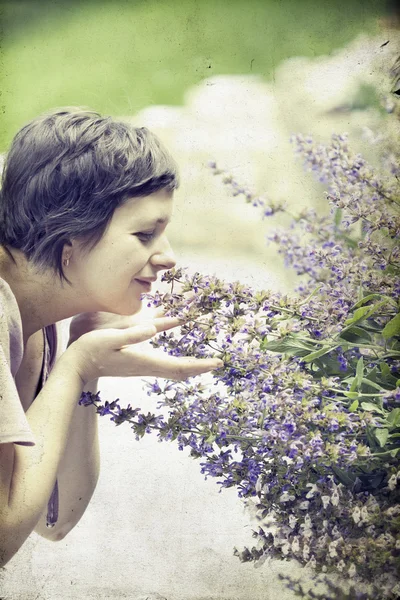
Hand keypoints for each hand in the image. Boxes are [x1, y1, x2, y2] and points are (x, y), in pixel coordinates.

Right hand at [64, 316, 222, 384]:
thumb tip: (153, 329)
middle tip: (219, 361)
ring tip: (204, 336)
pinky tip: (180, 322)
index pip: (178, 367)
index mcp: (145, 361)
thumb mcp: (108, 339)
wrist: (77, 364)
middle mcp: (149, 363)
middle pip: (181, 368)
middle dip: (200, 365)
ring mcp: (145, 359)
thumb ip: (130, 334)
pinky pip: (163, 348)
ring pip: (174, 358)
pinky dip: (175, 338)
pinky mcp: (139, 352)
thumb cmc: (90, 351)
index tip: (216, 363)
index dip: (199, 365)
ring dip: (191, 351)